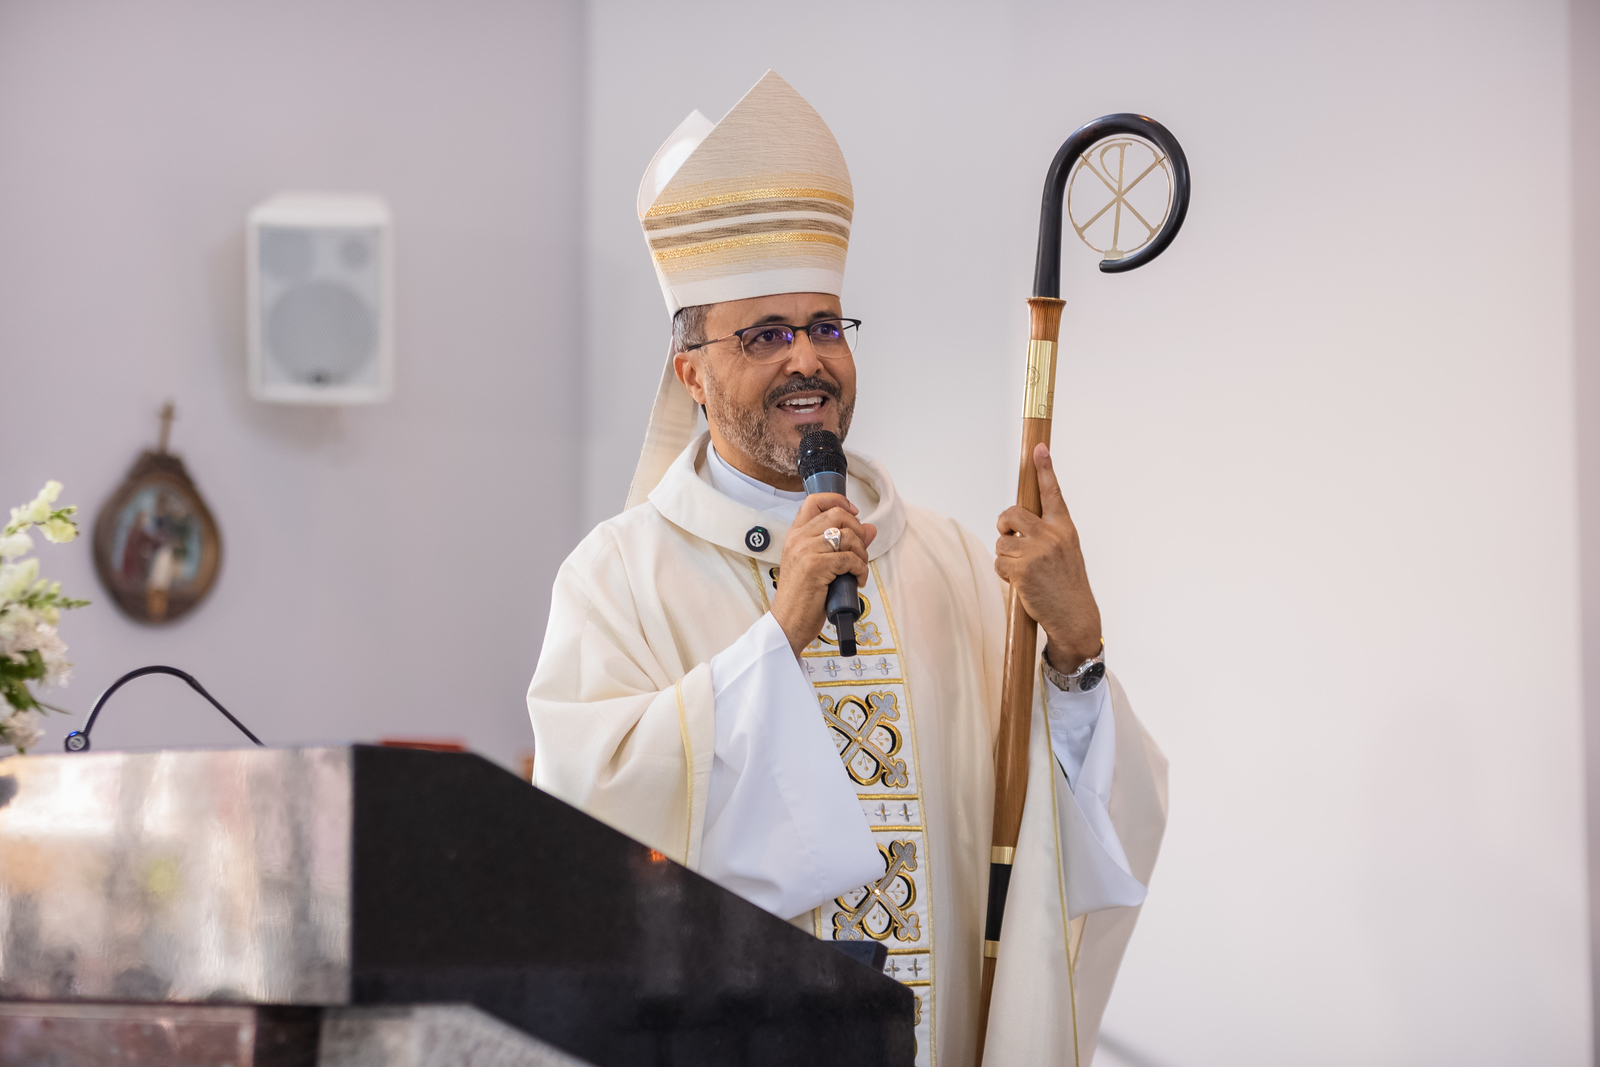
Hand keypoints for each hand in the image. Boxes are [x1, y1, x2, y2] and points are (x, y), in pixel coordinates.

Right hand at [772, 493, 876, 657]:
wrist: (788, 622)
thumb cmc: (802, 597)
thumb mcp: (819, 565)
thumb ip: (843, 544)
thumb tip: (871, 528)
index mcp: (795, 535)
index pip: (815, 501)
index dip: (839, 501)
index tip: (854, 512)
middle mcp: (798, 538)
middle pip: (838, 514)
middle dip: (858, 531)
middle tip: (859, 551)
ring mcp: (806, 551)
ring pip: (848, 536)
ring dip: (862, 554)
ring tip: (858, 570)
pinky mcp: (816, 567)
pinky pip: (850, 558)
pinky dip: (860, 569)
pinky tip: (857, 581)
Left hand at [994, 444, 1101, 670]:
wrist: (1074, 616)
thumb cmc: (1067, 584)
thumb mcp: (1066, 551)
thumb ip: (1047, 533)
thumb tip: (1018, 522)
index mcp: (1065, 528)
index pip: (1053, 493)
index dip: (1045, 469)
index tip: (1039, 448)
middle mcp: (1052, 536)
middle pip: (1012, 513)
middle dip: (1004, 524)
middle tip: (1008, 534)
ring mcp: (1037, 552)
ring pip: (1002, 541)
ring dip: (1005, 555)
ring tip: (1022, 569)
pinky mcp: (1022, 569)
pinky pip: (999, 561)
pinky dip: (1003, 572)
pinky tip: (1020, 582)